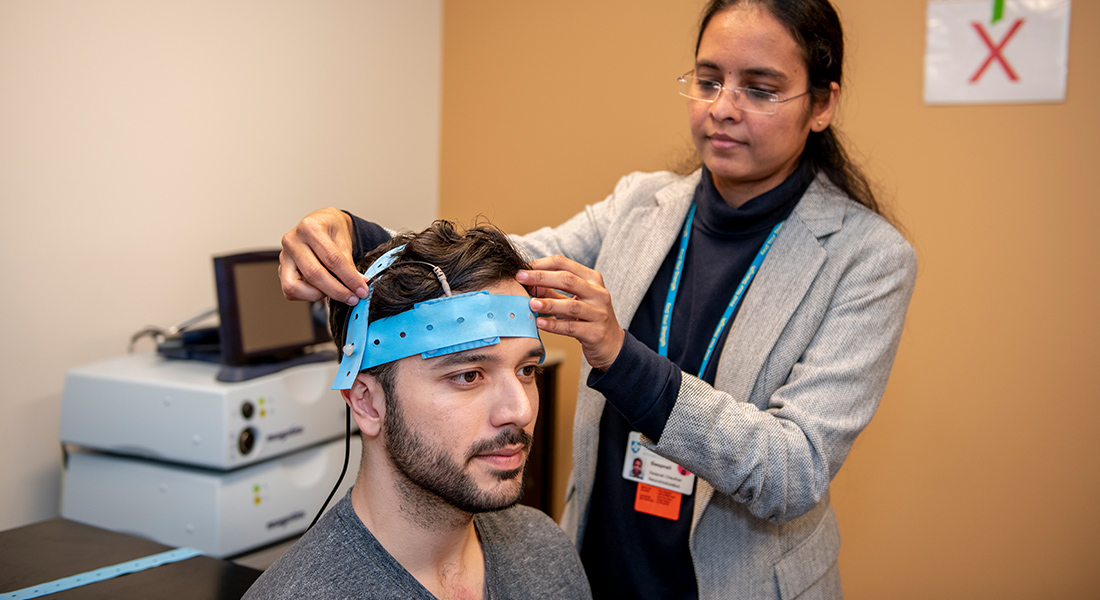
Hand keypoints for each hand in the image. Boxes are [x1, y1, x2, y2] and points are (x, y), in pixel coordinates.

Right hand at [279, 207, 366, 304]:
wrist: (321, 223)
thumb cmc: (332, 229)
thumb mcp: (344, 240)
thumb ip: (349, 264)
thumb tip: (359, 285)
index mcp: (310, 228)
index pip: (331, 259)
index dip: (349, 278)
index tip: (362, 290)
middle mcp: (292, 241)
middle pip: (313, 274)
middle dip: (337, 291)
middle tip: (353, 298)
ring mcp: (284, 257)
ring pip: (294, 287)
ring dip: (318, 295)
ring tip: (334, 292)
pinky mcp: (282, 269)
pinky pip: (290, 292)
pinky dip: (307, 296)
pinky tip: (322, 291)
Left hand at [516, 255, 624, 370]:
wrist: (612, 345)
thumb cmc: (590, 319)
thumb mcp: (573, 301)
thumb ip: (552, 292)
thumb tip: (528, 283)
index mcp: (592, 280)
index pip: (565, 264)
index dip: (542, 264)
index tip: (524, 268)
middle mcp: (598, 293)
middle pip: (568, 280)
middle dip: (541, 277)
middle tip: (521, 278)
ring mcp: (599, 313)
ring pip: (571, 305)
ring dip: (548, 303)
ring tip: (530, 303)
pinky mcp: (596, 333)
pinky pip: (572, 327)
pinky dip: (554, 325)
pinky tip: (540, 323)